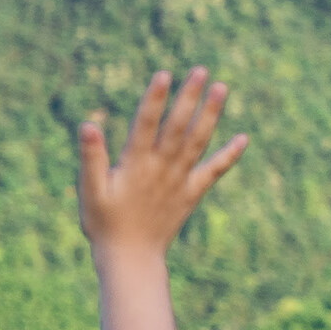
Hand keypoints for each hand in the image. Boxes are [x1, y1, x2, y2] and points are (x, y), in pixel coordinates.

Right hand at [78, 68, 247, 258]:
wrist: (130, 259)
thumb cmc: (104, 225)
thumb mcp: (90, 192)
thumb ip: (91, 158)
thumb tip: (87, 125)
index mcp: (135, 165)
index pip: (146, 125)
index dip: (155, 99)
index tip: (164, 74)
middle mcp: (161, 169)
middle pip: (178, 127)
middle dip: (189, 98)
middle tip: (201, 70)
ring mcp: (179, 181)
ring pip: (198, 142)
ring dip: (211, 115)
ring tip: (222, 88)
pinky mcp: (190, 194)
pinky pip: (212, 172)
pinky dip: (228, 156)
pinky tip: (243, 139)